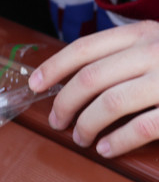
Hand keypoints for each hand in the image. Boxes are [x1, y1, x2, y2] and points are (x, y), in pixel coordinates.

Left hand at [28, 20, 158, 157]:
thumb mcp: (154, 43)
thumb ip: (122, 53)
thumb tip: (75, 75)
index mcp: (139, 32)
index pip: (84, 48)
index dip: (55, 66)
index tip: (35, 83)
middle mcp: (150, 50)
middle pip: (90, 78)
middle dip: (65, 102)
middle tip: (57, 120)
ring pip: (110, 103)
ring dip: (87, 124)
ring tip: (80, 138)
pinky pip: (142, 127)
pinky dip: (118, 141)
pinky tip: (106, 149)